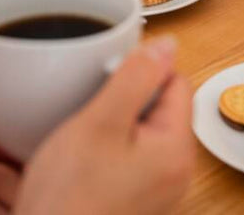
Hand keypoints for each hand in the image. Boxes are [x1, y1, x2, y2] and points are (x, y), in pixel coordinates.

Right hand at [15, 36, 193, 214]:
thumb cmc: (67, 197)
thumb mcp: (99, 123)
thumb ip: (135, 78)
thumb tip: (167, 44)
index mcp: (176, 149)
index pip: (175, 82)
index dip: (139, 71)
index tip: (104, 78)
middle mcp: (175, 173)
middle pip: (159, 108)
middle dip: (123, 97)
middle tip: (88, 106)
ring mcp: (156, 191)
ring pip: (139, 133)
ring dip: (110, 123)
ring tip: (79, 133)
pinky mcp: (134, 202)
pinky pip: (127, 159)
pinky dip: (104, 150)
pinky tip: (78, 158)